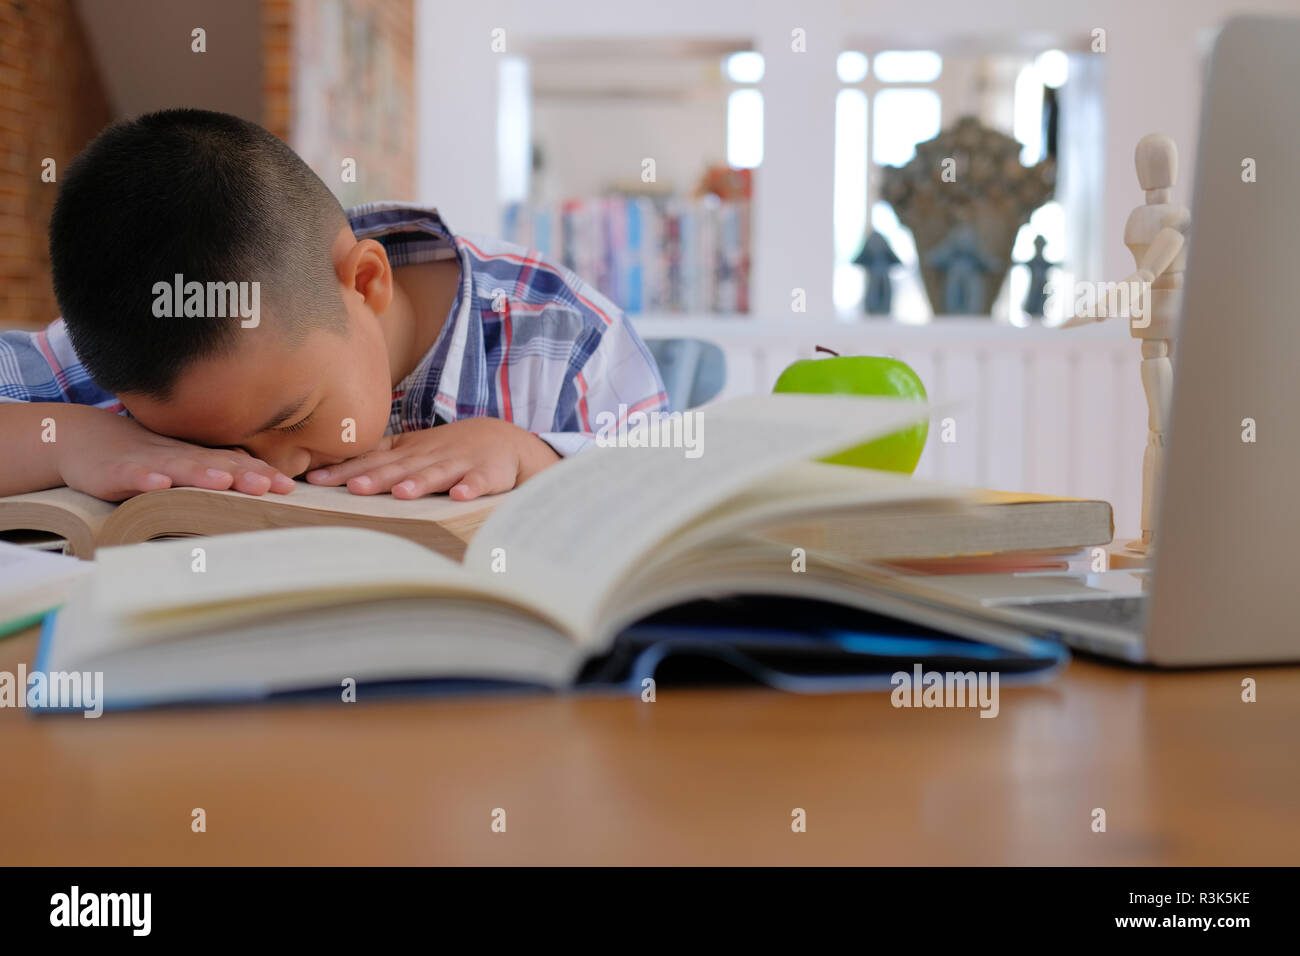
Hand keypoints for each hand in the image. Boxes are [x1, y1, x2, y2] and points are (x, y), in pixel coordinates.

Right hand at [57, 406, 294, 501]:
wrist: (84, 439)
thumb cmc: (145, 455)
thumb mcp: (184, 463)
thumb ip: (220, 470)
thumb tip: (265, 482)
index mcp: (197, 457)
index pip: (236, 465)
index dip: (263, 474)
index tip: (290, 487)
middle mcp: (178, 456)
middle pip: (216, 465)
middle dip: (245, 475)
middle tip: (272, 485)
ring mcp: (147, 462)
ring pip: (179, 468)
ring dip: (202, 474)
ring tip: (225, 482)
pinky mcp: (115, 471)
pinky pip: (132, 475)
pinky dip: (145, 479)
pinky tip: (158, 484)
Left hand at [304, 417, 560, 499]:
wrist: (505, 440)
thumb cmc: (451, 450)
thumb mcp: (414, 450)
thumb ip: (381, 459)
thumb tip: (332, 472)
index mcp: (410, 452)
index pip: (373, 459)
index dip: (346, 468)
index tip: (315, 480)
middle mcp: (431, 456)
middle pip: (400, 467)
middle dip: (377, 477)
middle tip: (352, 487)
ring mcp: (460, 464)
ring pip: (437, 474)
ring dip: (420, 483)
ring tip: (402, 493)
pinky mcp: (488, 473)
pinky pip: (480, 482)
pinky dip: (471, 488)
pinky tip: (460, 497)